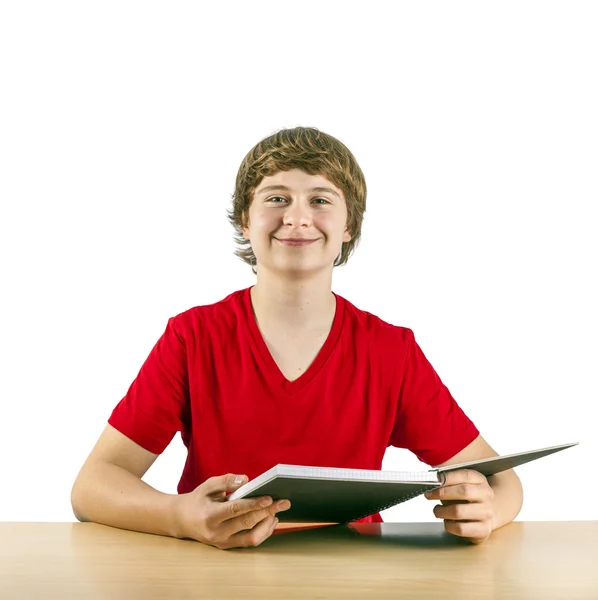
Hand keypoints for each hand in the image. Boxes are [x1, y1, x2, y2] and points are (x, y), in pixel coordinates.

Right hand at [172, 473, 291, 549]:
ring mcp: (222, 542)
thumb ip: (226, 481)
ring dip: (268, 525)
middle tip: (284, 502)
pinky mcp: (227, 546)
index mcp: (210, 515)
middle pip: (247, 523)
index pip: (236, 509)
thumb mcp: (208, 485)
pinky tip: (271, 521)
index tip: (270, 498)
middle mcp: (217, 532)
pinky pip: (249, 542)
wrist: (182, 520)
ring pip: (251, 537)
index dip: (254, 504)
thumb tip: (246, 479)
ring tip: (278, 512)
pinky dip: (263, 532)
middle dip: (268, 512)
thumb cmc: (198, 499)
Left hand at [424, 469, 494, 543]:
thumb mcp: (459, 484)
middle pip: (464, 491)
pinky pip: (461, 528)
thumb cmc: (466, 498)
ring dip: (442, 511)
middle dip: (442, 493)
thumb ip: (447, 479)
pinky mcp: (484, 530)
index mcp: (480, 480)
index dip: (448, 477)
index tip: (434, 480)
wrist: (485, 515)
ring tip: (437, 510)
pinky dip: (449, 525)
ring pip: (459, 511)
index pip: (466, 475)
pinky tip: (447, 522)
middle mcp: (486, 495)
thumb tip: (431, 478)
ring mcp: (487, 513)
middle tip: (429, 494)